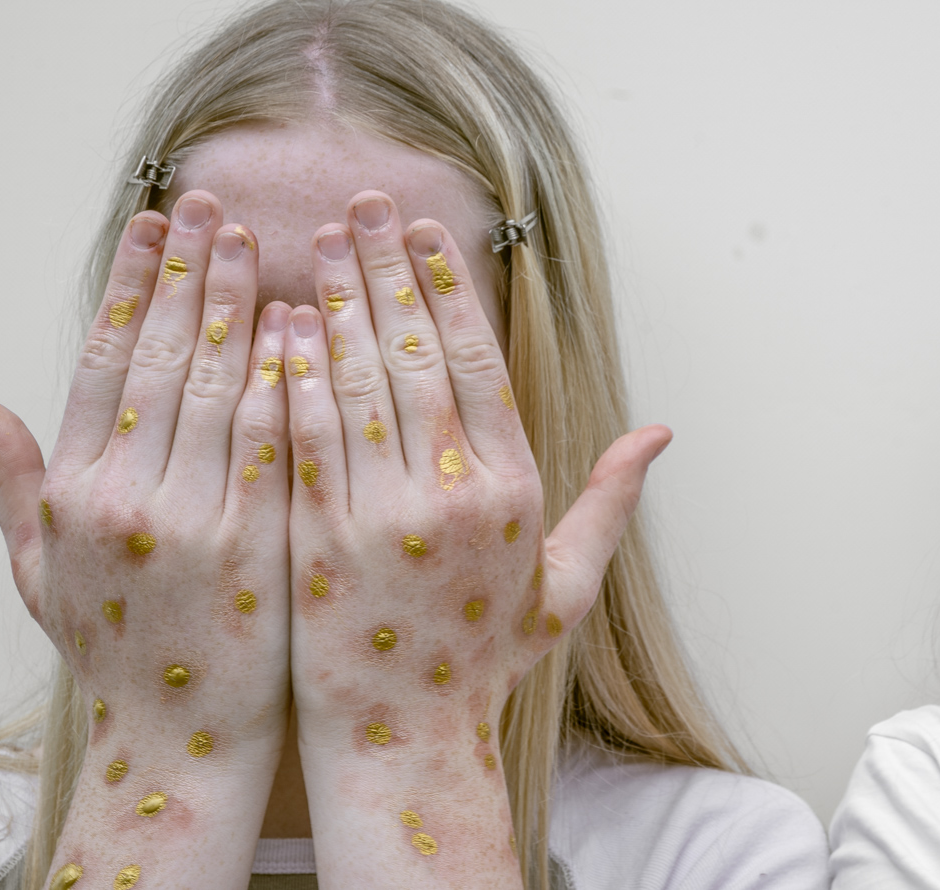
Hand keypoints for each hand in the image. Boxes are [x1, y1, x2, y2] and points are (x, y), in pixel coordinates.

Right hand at [0, 194, 289, 886]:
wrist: (180, 737)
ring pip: (217, 387)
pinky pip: (273, 441)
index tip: (153, 224)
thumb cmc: (118, 645)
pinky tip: (299, 324)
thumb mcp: (40, 570)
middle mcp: (126, 498)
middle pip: (162, 359)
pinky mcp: (256, 545)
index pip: (103, 363)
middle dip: (187, 274)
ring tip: (255, 241)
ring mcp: (192, 521)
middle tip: (211, 206)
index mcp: (77, 493)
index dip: (130, 286)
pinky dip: (284, 377)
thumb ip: (13, 482)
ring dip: (237, 305)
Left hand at [284, 192, 669, 883]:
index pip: (479, 362)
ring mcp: (382, 513)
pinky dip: (292, 373)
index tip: (425, 234)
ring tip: (319, 241)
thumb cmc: (483, 657)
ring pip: (357, 381)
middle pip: (416, 354)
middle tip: (364, 205)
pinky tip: (280, 323)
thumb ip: (610, 500)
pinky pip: (306, 434)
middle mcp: (452, 492)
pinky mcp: (320, 535)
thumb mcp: (565, 584)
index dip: (448, 290)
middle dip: (388, 270)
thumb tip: (660, 434)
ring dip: (336, 304)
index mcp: (513, 491)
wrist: (404, 735)